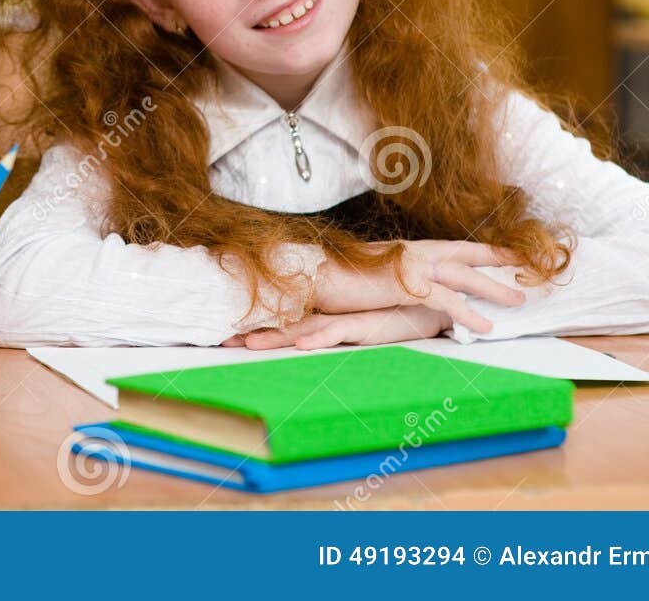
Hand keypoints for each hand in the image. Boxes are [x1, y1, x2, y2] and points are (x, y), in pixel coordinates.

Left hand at [231, 305, 449, 350]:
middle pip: (283, 326)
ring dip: (276, 337)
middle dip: (252, 335)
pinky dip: (320, 338)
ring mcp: (344, 320)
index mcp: (323, 318)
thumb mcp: (359, 327)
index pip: (283, 324)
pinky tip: (303, 345)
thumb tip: (309, 338)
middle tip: (221, 341)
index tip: (225, 338)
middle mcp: (328, 317)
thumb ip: (336, 330)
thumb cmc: (391, 315)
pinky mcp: (366, 326)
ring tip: (248, 344)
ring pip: (303, 329)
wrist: (428, 303)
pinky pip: (339, 332)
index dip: (255, 329)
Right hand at [312, 240, 524, 334]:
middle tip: (525, 273)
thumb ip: (400, 274)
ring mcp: (412, 265)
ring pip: (464, 275)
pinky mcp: (407, 284)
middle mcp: (416, 251)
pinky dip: (468, 313)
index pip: (454, 247)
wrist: (318, 273)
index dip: (483, 250)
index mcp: (410, 248)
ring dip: (493, 288)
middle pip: (466, 255)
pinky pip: (446, 300)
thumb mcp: (377, 271)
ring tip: (516, 302)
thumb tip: (414, 283)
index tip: (508, 253)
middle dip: (498, 263)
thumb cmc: (341, 276)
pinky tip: (484, 326)